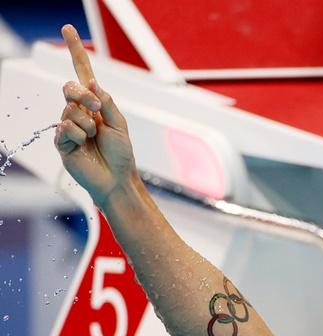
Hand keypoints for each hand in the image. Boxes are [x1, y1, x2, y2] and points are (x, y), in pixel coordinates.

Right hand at [54, 24, 136, 206]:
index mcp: (94, 104)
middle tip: (97, 111)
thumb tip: (92, 83)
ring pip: (70, 110)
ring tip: (94, 138)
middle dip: (84, 96)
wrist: (117, 179)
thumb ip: (107, 103)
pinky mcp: (61, 142)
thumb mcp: (119, 124)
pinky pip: (65, 128)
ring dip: (87, 124)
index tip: (68, 29)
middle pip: (70, 89)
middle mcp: (79, 112)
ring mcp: (68, 126)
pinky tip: (84, 144)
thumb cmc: (121, 153)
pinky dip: (78, 134)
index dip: (75, 52)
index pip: (82, 74)